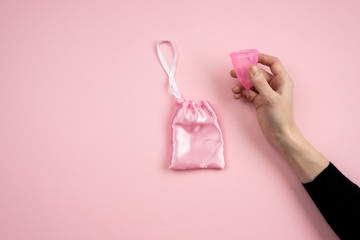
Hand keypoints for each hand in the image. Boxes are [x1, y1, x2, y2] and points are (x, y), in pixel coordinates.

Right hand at [231, 53, 328, 182]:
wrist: (280, 135)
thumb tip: (251, 68)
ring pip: (251, 83)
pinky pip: (248, 92)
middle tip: (233, 73)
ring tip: (234, 90)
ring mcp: (266, 93)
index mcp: (282, 80)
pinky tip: (236, 96)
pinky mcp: (259, 100)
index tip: (249, 58)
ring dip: (241, 85)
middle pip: (258, 73)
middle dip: (245, 73)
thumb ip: (260, 83)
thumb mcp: (270, 98)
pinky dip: (242, 93)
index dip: (261, 58)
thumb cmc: (280, 117)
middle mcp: (274, 85)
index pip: (272, 63)